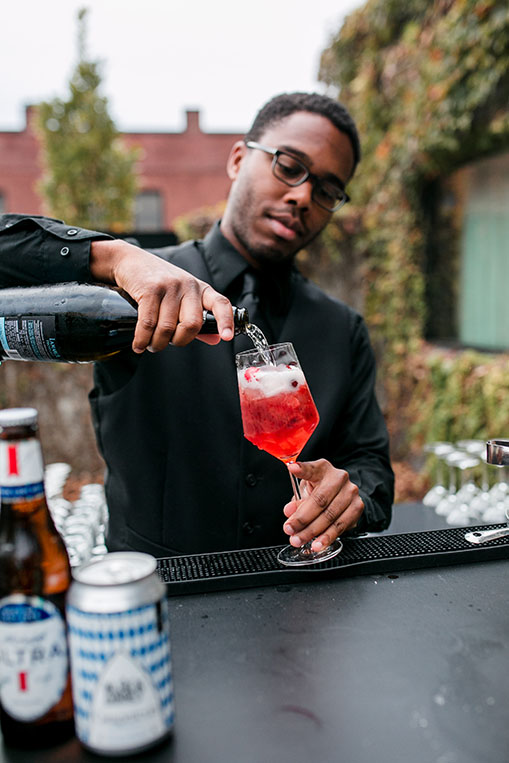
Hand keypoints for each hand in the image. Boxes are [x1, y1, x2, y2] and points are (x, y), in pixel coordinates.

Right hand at [90, 239, 233, 351]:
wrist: (129, 260)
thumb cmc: (158, 283)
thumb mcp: (182, 297)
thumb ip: (197, 320)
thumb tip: (216, 340)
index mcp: (201, 289)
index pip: (221, 304)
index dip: (226, 321)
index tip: (227, 337)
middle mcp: (188, 286)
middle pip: (192, 324)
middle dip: (178, 342)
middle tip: (167, 343)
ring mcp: (169, 286)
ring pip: (168, 327)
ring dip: (157, 343)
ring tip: (150, 344)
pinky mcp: (150, 289)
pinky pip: (148, 323)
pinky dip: (142, 339)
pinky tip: (139, 345)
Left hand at [282, 459, 364, 551]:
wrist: (342, 495)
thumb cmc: (321, 491)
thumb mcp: (306, 491)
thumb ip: (297, 501)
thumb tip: (289, 511)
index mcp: (323, 469)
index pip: (311, 469)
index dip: (302, 469)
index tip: (292, 468)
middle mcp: (340, 478)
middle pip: (320, 501)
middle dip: (302, 519)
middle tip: (289, 530)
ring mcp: (351, 493)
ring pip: (330, 516)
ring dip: (312, 532)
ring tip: (300, 540)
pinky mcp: (358, 507)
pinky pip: (341, 526)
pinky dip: (327, 537)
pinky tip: (317, 544)